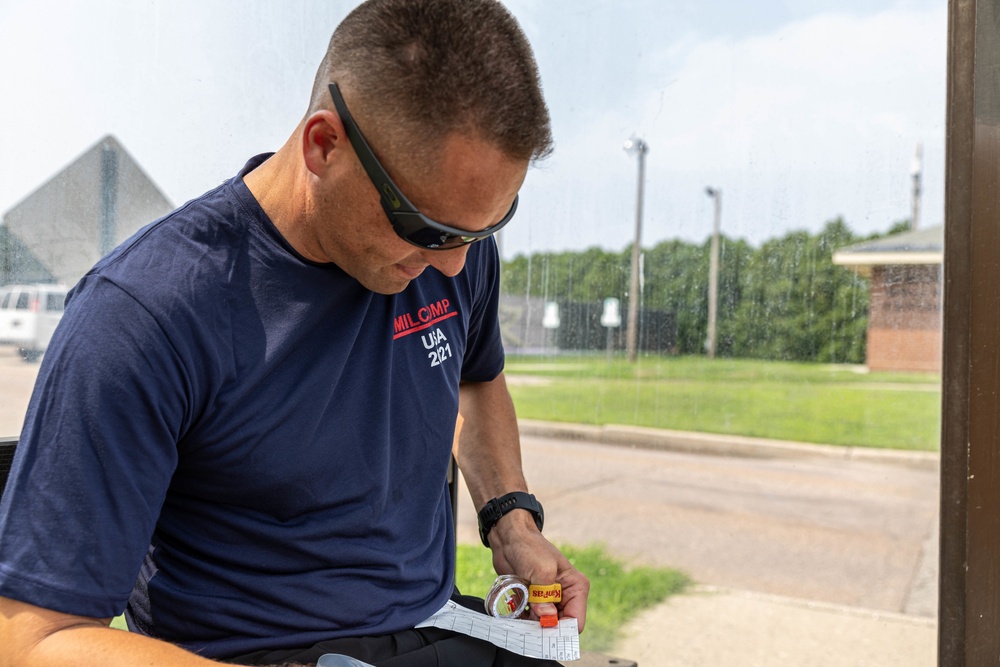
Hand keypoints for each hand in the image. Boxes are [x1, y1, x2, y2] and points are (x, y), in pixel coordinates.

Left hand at [488, 511, 589, 630]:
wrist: (509, 539)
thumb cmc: (529, 547)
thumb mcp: (541, 570)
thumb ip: (544, 596)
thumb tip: (546, 618)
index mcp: (575, 587)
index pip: (575, 621)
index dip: (560, 629)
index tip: (542, 630)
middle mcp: (565, 596)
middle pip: (558, 626)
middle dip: (543, 629)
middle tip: (527, 626)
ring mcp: (548, 600)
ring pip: (542, 626)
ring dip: (530, 626)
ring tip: (518, 616)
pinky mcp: (533, 602)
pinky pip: (530, 621)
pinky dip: (522, 621)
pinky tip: (513, 613)